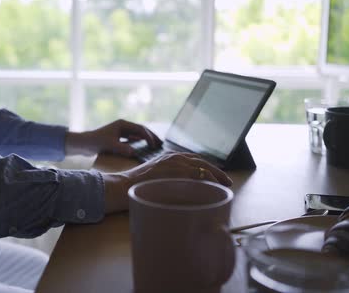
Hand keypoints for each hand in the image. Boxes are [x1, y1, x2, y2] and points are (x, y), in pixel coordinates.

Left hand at [65, 119, 161, 156]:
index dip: (149, 136)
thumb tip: (133, 152)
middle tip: (160, 143)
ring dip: (146, 139)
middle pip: (141, 130)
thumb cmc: (96, 142)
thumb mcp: (110, 146)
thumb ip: (122, 148)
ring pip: (137, 134)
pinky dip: (139, 142)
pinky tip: (143, 147)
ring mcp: (120, 131)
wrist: (83, 144)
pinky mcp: (117, 138)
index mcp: (122, 124)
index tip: (154, 144)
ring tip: (154, 145)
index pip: (140, 129)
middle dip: (151, 136)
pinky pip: (132, 138)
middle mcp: (122, 126)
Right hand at [102, 152, 232, 212]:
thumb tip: (177, 192)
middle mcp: (173, 156)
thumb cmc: (133, 188)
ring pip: (202, 166)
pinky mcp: (175, 170)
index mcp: (168, 157)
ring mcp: (174, 162)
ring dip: (216, 175)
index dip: (207, 167)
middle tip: (227, 181)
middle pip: (201, 161)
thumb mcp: (153, 180)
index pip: (193, 159)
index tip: (215, 176)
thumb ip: (166, 181)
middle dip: (216, 171)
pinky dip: (209, 179)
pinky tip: (215, 187)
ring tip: (225, 185)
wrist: (121, 187)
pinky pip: (198, 174)